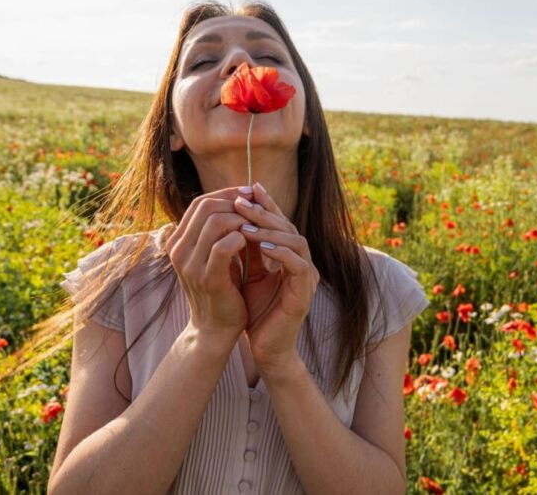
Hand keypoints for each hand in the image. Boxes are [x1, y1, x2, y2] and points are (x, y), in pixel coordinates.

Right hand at [165, 186, 254, 340]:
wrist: (215, 329)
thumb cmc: (220, 289)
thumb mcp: (216, 256)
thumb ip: (221, 231)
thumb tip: (241, 200)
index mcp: (178, 241)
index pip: (200, 203)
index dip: (226, 194)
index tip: (249, 194)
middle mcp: (179, 250)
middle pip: (206, 206)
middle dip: (235, 202)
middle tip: (257, 206)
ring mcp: (190, 264)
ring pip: (216, 222)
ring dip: (242, 219)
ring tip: (257, 225)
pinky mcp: (207, 278)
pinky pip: (224, 247)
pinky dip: (241, 239)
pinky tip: (253, 242)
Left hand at [234, 181, 319, 368]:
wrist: (265, 348)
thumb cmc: (256, 312)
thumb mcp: (247, 275)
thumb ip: (247, 250)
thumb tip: (228, 220)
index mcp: (289, 256)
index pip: (279, 222)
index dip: (265, 204)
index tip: (246, 189)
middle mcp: (302, 262)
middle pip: (288, 226)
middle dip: (264, 212)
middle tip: (242, 200)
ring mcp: (307, 276)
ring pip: (296, 241)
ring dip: (270, 230)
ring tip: (245, 223)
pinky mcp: (305, 292)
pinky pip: (298, 264)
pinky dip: (280, 252)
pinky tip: (261, 246)